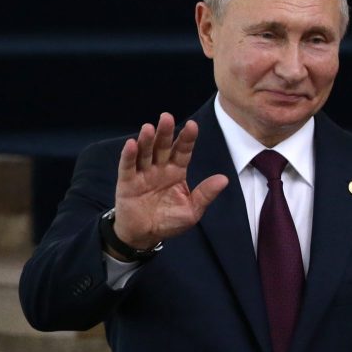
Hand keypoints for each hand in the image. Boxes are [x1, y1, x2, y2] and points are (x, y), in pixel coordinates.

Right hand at [111, 113, 227, 250]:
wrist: (145, 235)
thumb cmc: (170, 221)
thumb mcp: (192, 210)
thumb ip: (205, 194)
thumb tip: (224, 179)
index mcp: (177, 172)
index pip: (183, 151)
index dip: (187, 138)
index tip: (192, 125)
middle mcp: (159, 168)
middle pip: (163, 147)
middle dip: (165, 132)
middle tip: (167, 116)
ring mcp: (142, 173)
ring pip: (145, 153)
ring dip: (146, 140)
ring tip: (149, 128)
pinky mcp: (127, 182)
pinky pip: (127, 166)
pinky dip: (129, 155)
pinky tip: (132, 144)